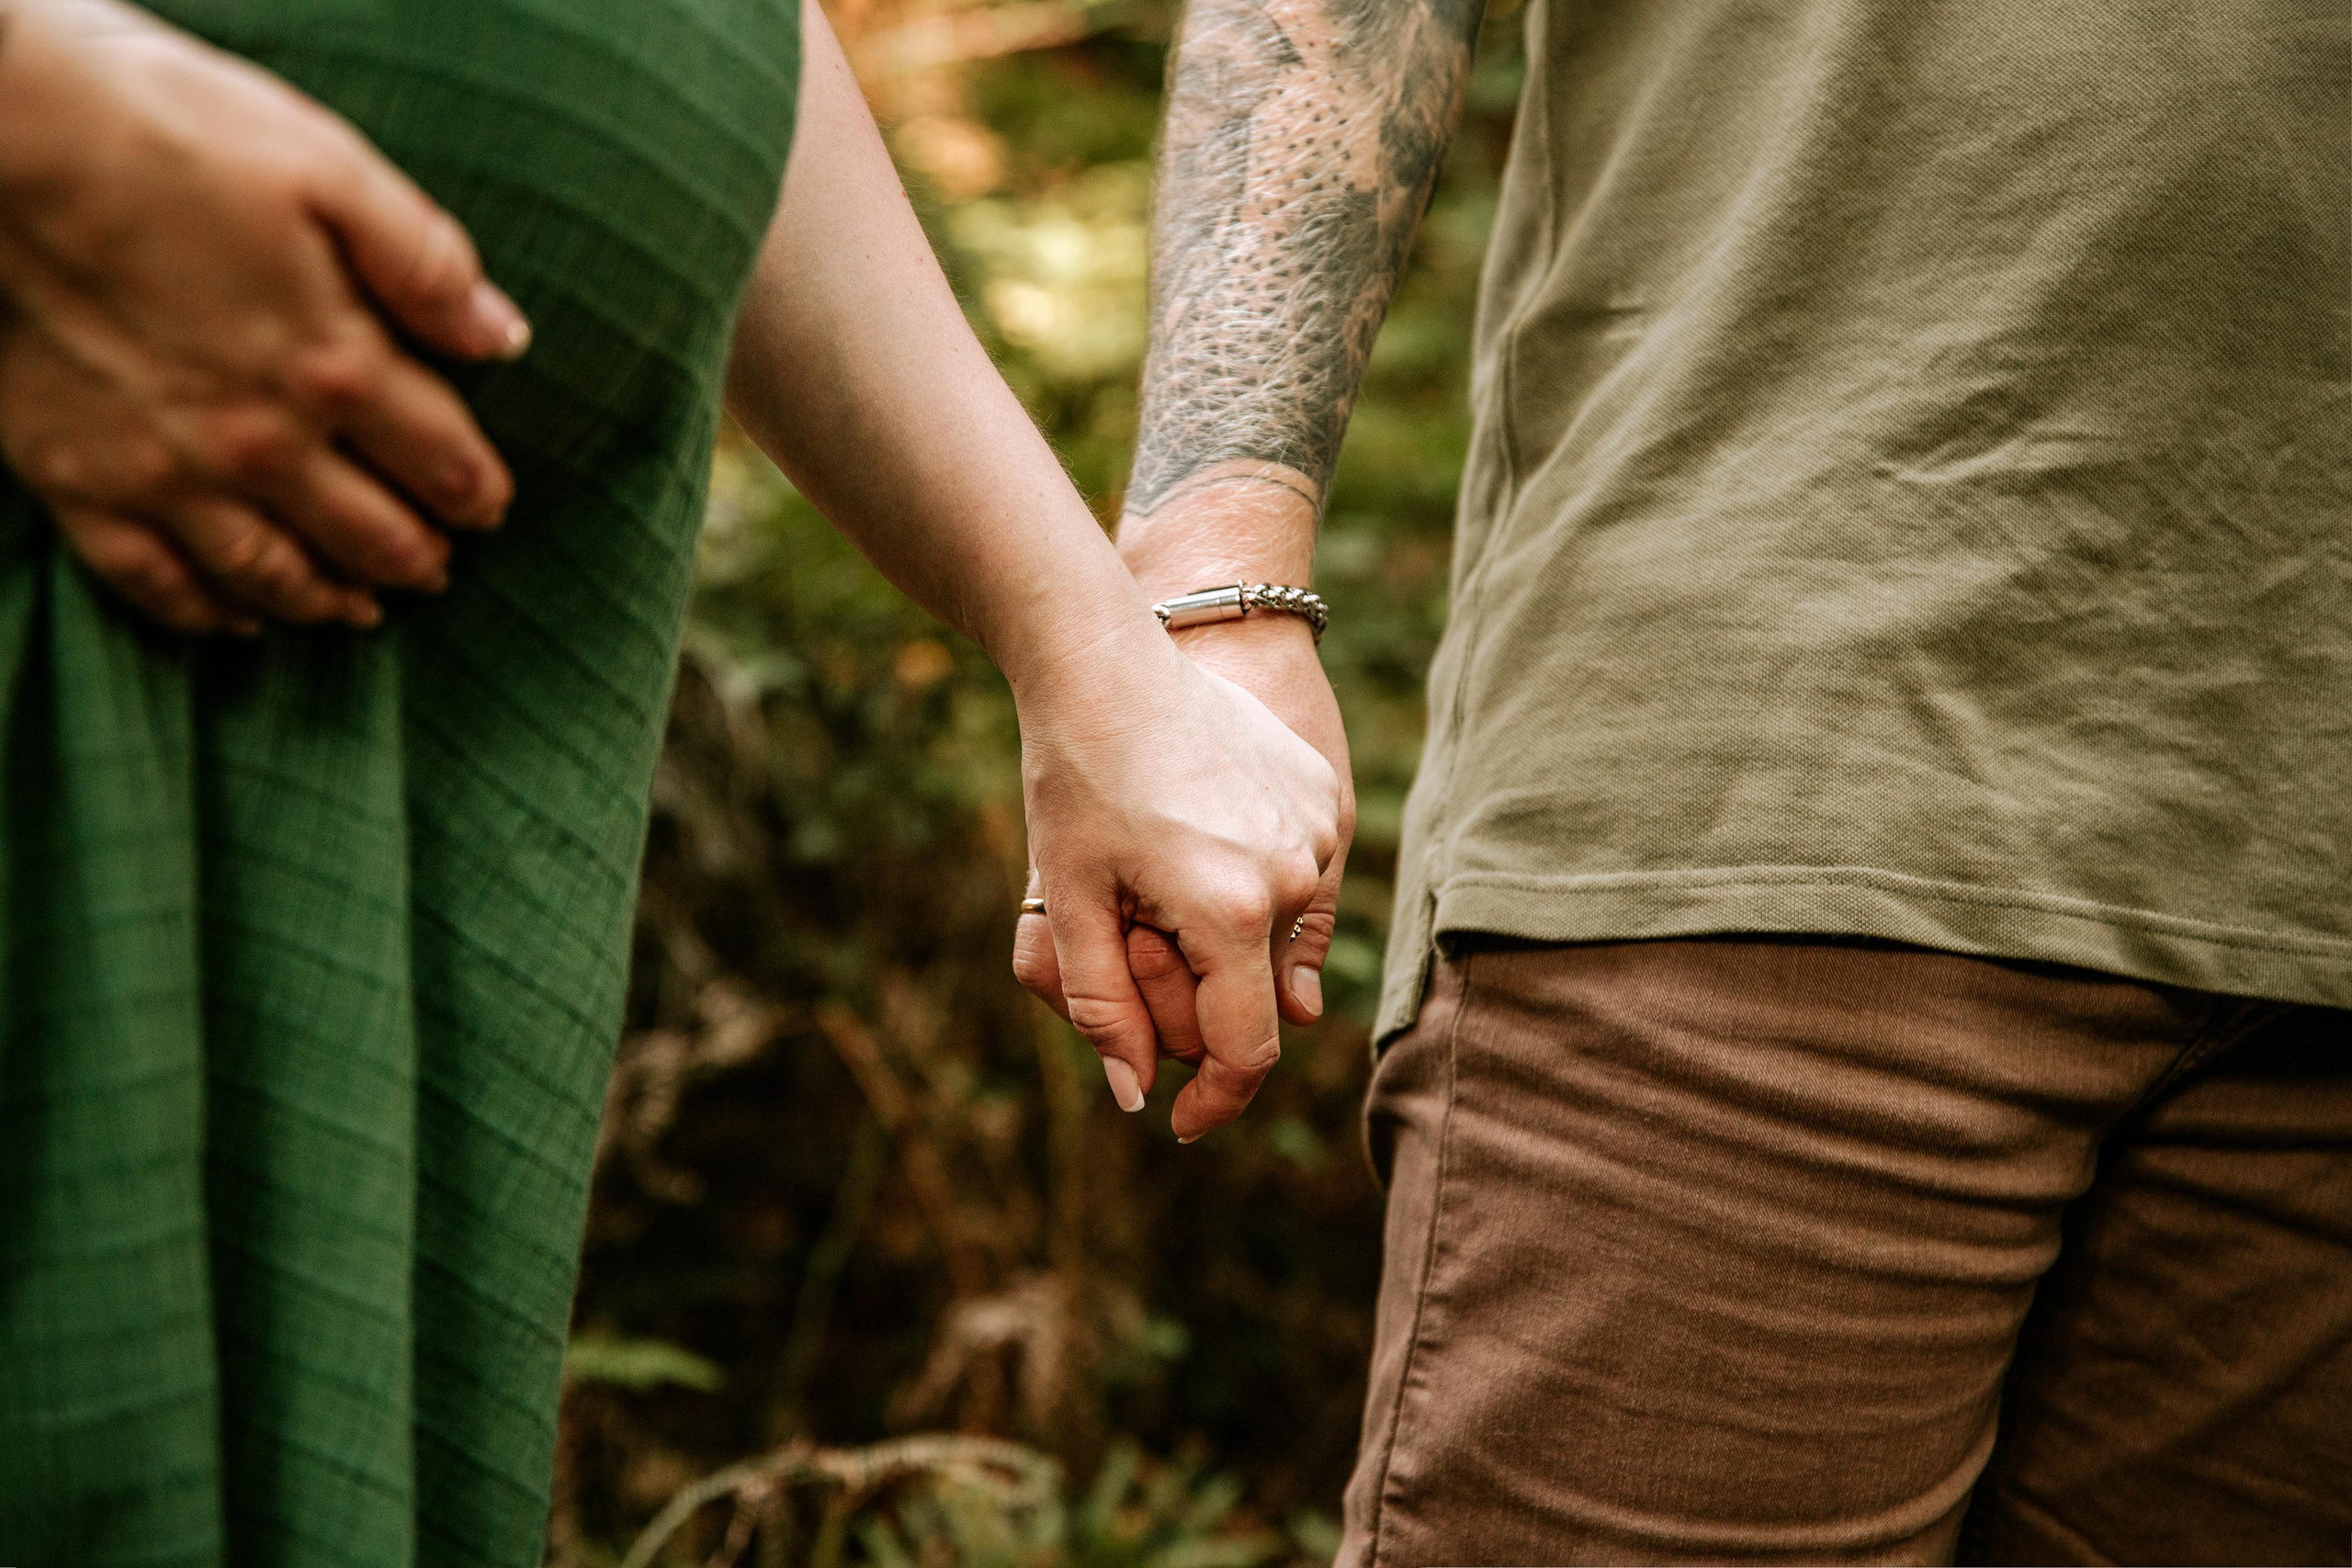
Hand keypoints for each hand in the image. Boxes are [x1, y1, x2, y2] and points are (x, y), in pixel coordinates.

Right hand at [0, 0, 528, 632]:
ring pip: (272, 573)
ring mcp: (166, 474)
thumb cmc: (165, 133)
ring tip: (362, 609)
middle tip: (438, 569)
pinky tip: (234, 619)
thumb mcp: (327, 168)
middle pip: (369, 532)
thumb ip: (425, 264)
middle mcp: (262, 443)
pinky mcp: (77, 482)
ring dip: (329, 599)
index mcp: (336, 365)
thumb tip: (502, 338)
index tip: (491, 508)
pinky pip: (153, 582)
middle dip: (417, 556)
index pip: (441, 459)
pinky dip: (204, 614)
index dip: (477, 492)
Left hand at [1011, 623, 1342, 1141]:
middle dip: (1195, 993)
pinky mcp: (1322, 795)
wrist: (1105, 661)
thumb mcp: (1073, 901)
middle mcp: (1295, 877)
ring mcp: (1316, 832)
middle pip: (1256, 990)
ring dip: (1221, 931)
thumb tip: (1135, 1097)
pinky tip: (1190, 825)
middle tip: (1129, 935)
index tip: (1182, 1122)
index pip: (1246, 1050)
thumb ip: (1103, 1009)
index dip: (1214, 1098)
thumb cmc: (1075, 780)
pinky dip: (1246, 878)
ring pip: (1275, 933)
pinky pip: (1292, 874)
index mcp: (1233, 912)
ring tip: (1154, 867)